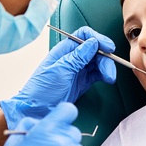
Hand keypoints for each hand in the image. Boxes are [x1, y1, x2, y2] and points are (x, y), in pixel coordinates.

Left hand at [0, 26, 116, 128]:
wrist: (35, 110)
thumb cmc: (41, 90)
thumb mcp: (60, 71)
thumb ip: (77, 57)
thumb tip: (93, 42)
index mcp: (64, 50)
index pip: (84, 35)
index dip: (98, 38)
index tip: (109, 47)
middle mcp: (72, 57)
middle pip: (95, 49)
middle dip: (105, 57)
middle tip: (109, 70)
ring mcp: (78, 69)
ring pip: (98, 62)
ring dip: (106, 67)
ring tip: (109, 78)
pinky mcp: (82, 81)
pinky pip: (97, 73)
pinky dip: (104, 74)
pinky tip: (107, 79)